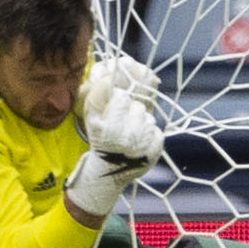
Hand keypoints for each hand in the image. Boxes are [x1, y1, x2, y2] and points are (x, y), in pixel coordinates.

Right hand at [65, 58, 163, 220]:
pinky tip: (139, 142)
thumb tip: (111, 74)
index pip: (122, 97)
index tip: (115, 109)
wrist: (108, 173)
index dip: (119, 100)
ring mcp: (141, 146)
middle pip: (138, 106)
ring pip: (149, 118)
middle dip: (131, 111)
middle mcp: (124, 137)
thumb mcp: (91, 116)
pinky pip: (157, 131)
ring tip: (130, 133)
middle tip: (122, 123)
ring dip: (141, 123)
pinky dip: (150, 134)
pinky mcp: (154, 152)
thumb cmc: (100, 139)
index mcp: (106, 128)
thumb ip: (98, 93)